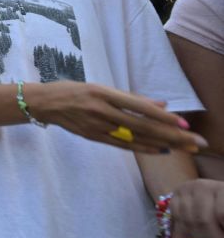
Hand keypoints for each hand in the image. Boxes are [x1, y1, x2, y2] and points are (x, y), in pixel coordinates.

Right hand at [27, 81, 206, 153]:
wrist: (44, 103)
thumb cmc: (72, 91)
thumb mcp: (100, 87)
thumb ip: (129, 97)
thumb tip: (161, 105)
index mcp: (103, 93)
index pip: (139, 107)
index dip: (163, 117)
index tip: (184, 123)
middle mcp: (101, 111)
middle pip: (143, 126)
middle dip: (172, 135)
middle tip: (195, 143)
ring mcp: (97, 126)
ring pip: (135, 138)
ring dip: (162, 144)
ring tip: (184, 148)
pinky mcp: (93, 137)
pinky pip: (123, 145)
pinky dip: (143, 148)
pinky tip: (159, 150)